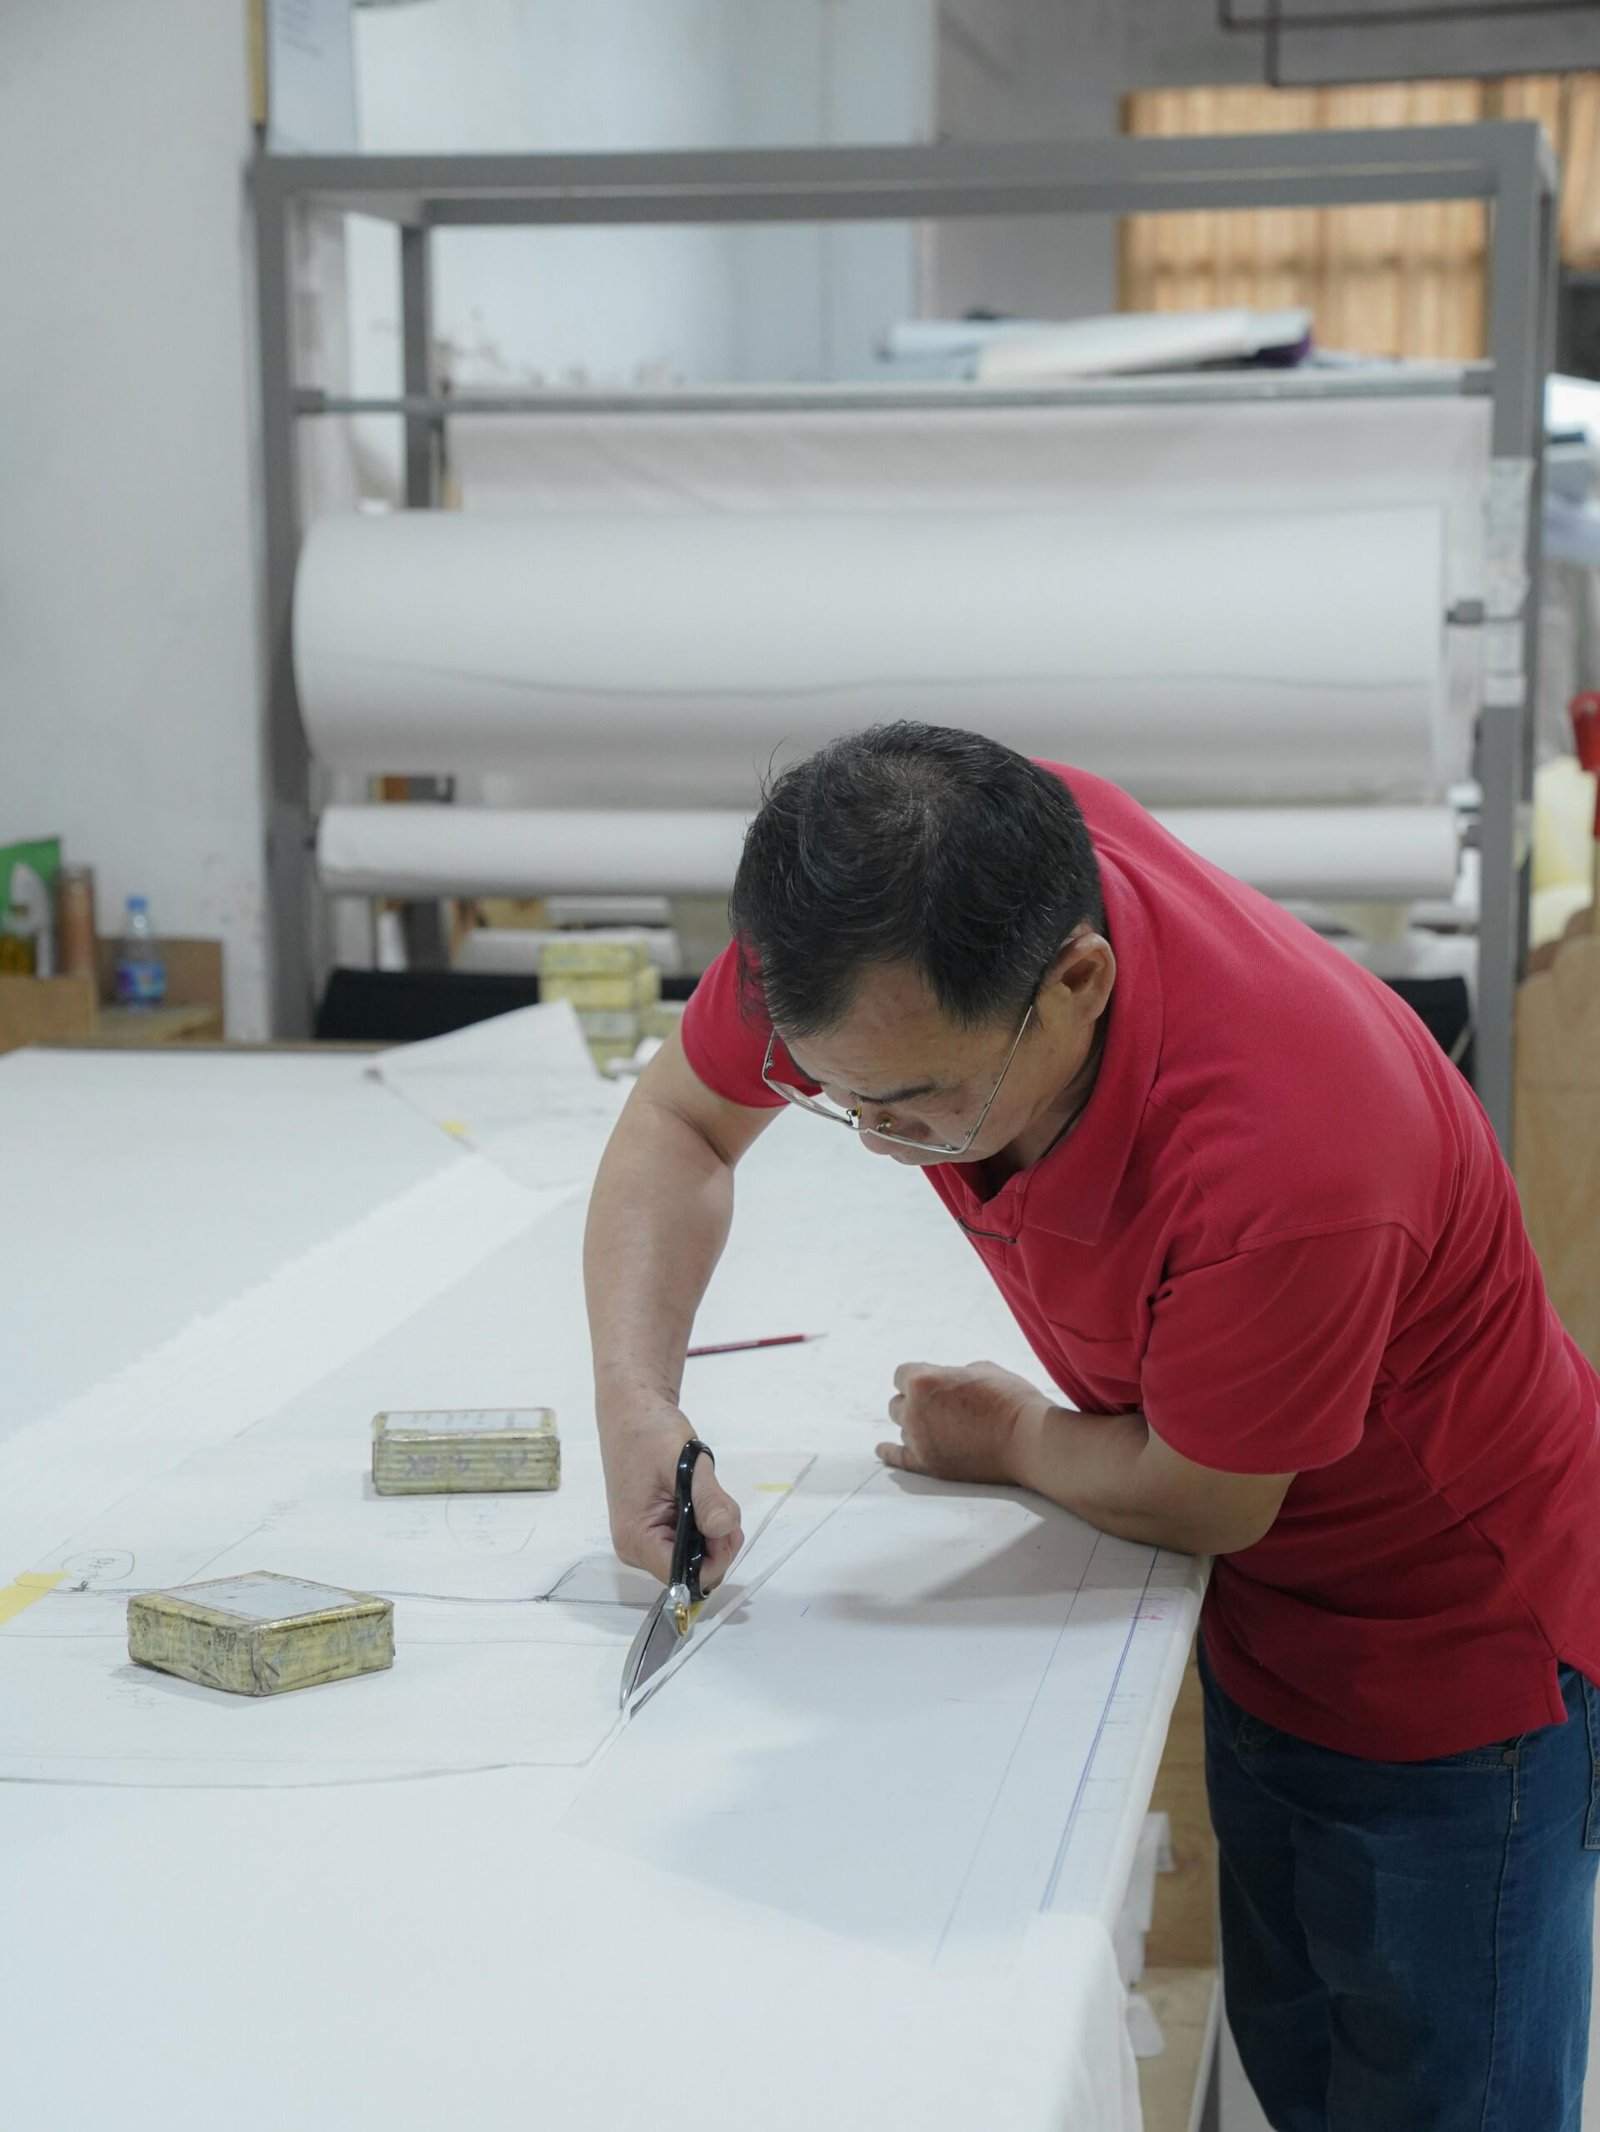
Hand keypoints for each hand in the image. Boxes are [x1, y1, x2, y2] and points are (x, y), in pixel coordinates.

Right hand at [599, 1401, 744, 1589]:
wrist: (633, 1411)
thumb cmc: (650, 1433)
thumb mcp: (684, 1464)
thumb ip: (707, 1499)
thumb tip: (724, 1530)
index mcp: (636, 1539)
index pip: (681, 1577)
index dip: (713, 1560)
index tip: (728, 1528)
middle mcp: (635, 1548)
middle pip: (689, 1569)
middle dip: (717, 1545)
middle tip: (724, 1505)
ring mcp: (643, 1539)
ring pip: (692, 1556)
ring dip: (712, 1533)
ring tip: (709, 1494)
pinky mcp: (652, 1528)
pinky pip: (686, 1541)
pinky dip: (703, 1526)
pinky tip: (700, 1499)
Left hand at [877, 1360, 1049, 1486]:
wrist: (1028, 1439)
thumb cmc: (1011, 1399)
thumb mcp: (982, 1368)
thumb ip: (953, 1374)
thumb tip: (947, 1383)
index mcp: (923, 1381)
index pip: (902, 1374)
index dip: (919, 1378)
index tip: (934, 1383)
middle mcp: (914, 1410)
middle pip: (898, 1403)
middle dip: (915, 1401)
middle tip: (941, 1407)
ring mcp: (919, 1440)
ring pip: (903, 1428)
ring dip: (916, 1425)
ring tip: (941, 1427)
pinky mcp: (928, 1464)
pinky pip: (897, 1458)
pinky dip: (889, 1452)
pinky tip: (883, 1450)